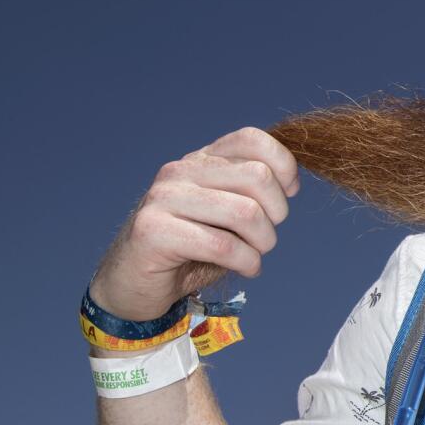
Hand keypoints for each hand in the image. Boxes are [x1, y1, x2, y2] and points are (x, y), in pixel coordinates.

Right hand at [89, 126, 299, 321]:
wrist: (134, 285)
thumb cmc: (191, 250)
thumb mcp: (226, 213)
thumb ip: (250, 191)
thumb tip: (290, 183)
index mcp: (201, 160)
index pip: (251, 139)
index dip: (284, 166)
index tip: (288, 194)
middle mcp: (180, 171)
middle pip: (257, 176)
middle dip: (277, 213)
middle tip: (266, 236)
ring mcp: (164, 198)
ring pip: (245, 212)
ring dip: (263, 243)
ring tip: (255, 255)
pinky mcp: (153, 231)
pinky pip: (223, 245)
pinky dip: (247, 262)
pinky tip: (247, 268)